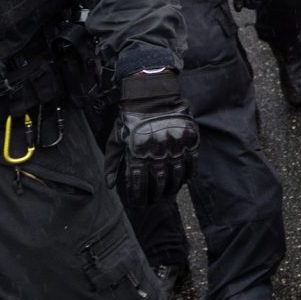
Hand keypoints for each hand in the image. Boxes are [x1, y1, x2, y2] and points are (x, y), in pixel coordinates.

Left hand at [115, 63, 197, 204]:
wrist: (152, 94)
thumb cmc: (131, 118)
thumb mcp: (116, 139)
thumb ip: (113, 163)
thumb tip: (110, 186)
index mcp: (136, 152)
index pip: (138, 183)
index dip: (138, 197)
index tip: (139, 205)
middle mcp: (156, 151)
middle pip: (157, 182)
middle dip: (155, 196)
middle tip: (154, 202)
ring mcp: (174, 145)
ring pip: (175, 175)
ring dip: (172, 189)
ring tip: (168, 195)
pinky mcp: (188, 139)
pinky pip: (191, 163)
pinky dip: (188, 174)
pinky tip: (183, 181)